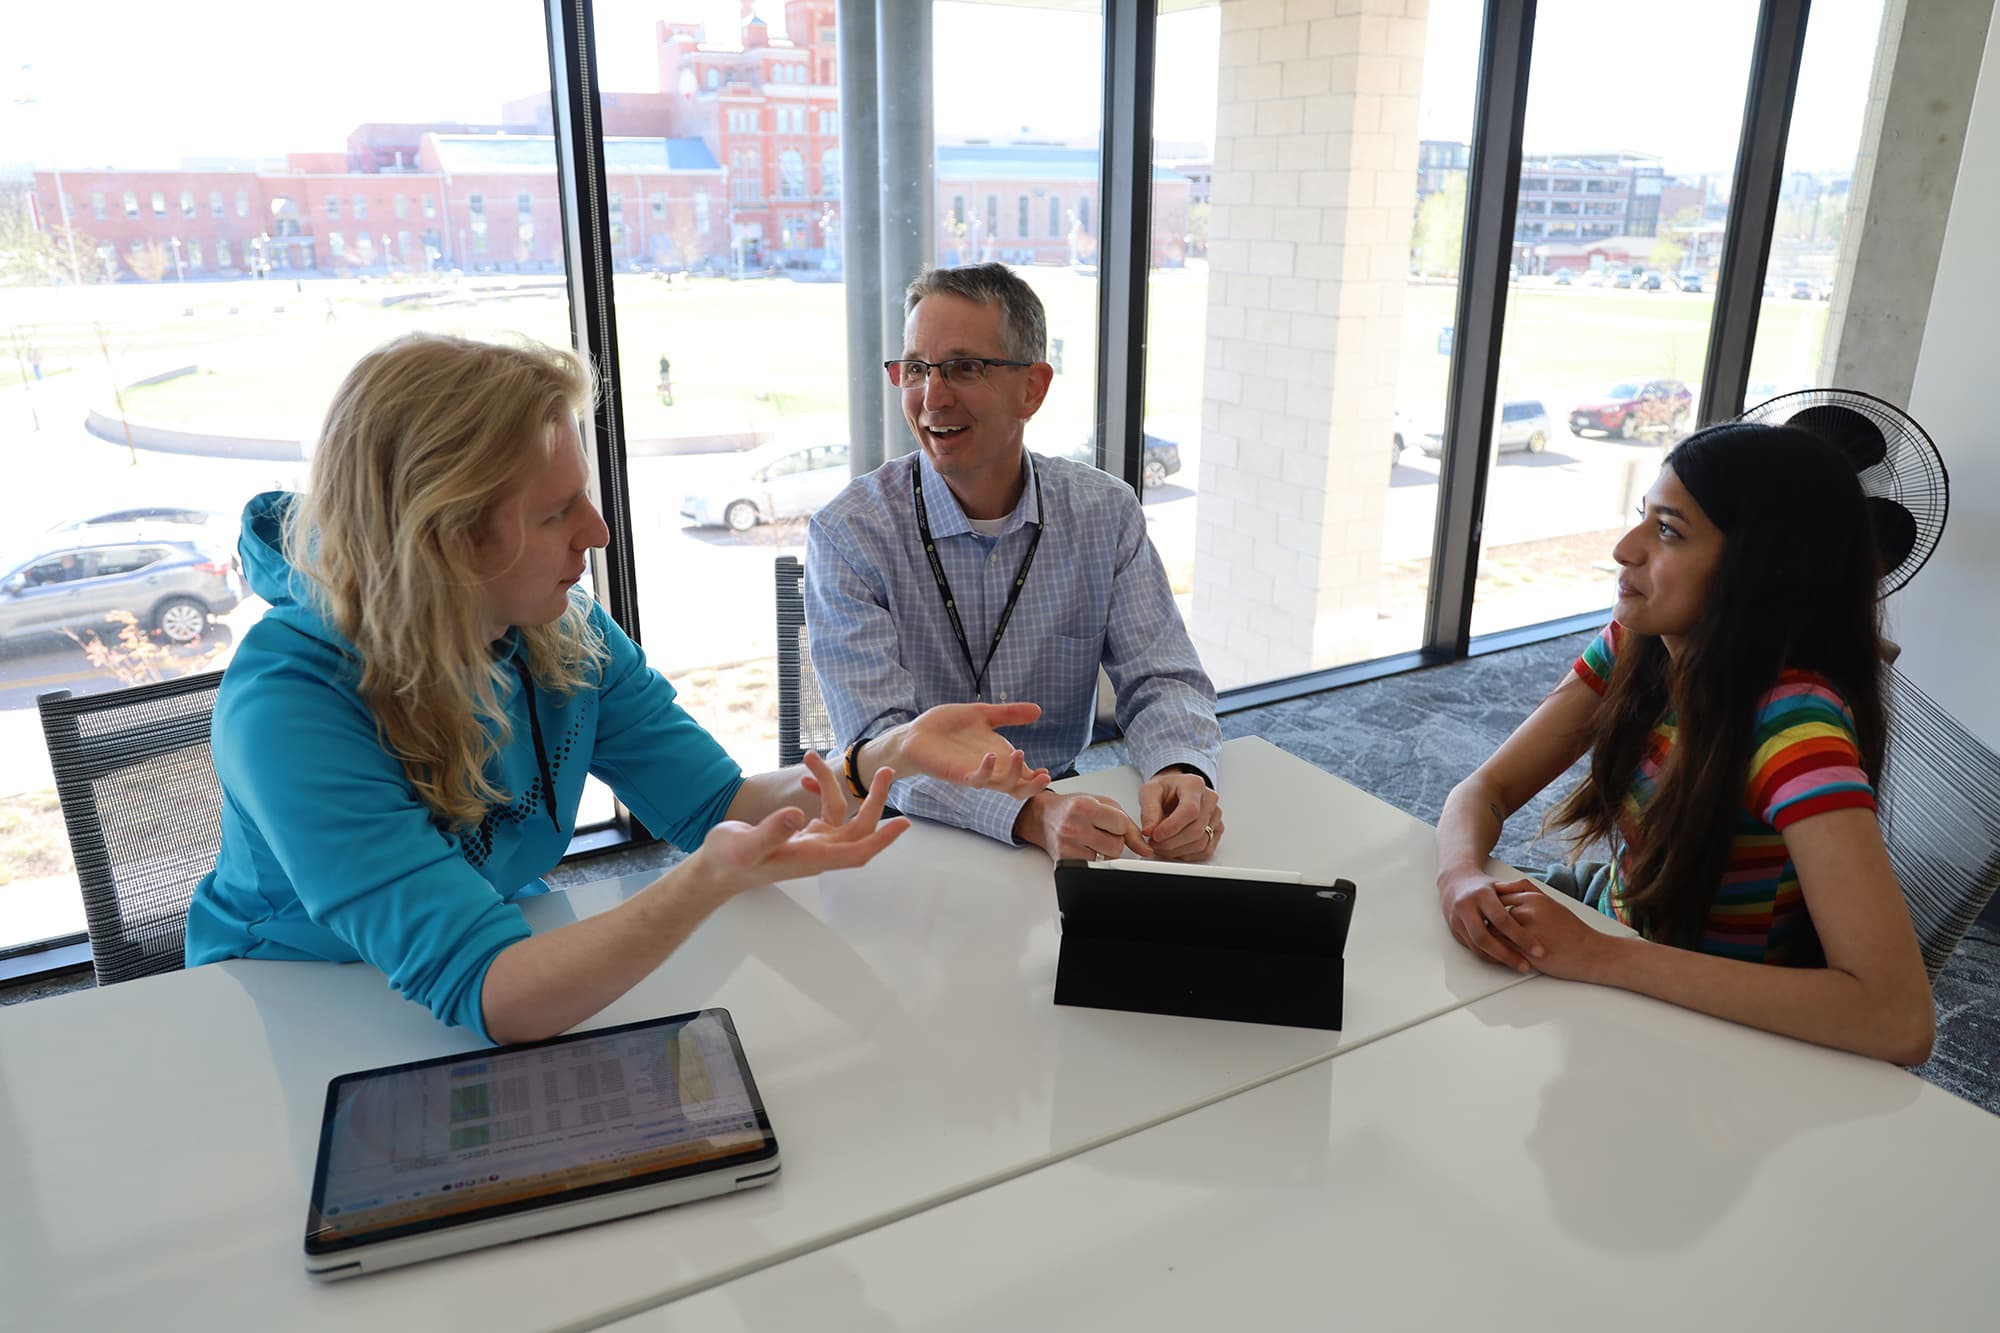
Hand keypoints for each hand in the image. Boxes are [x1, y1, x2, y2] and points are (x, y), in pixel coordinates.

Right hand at [695, 751, 910, 896]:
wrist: (716, 869)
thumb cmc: (728, 862)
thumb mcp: (744, 846)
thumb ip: (771, 832)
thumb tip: (796, 814)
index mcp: (812, 858)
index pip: (857, 852)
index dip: (882, 839)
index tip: (904, 823)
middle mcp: (819, 852)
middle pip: (859, 828)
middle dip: (874, 800)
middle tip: (884, 771)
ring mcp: (812, 843)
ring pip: (840, 813)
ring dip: (832, 785)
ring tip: (810, 756)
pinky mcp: (803, 834)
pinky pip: (824, 811)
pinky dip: (819, 792)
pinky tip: (805, 777)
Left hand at [874, 702, 1051, 799]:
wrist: (916, 733)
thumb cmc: (947, 726)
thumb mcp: (982, 714)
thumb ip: (1009, 714)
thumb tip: (1038, 709)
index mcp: (999, 758)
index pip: (1023, 776)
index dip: (1036, 779)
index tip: (1044, 772)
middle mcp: (990, 770)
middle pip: (1017, 789)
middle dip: (1032, 787)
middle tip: (1044, 776)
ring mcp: (974, 773)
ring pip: (1000, 786)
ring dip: (1014, 774)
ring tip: (1020, 754)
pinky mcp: (957, 774)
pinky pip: (975, 780)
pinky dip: (986, 770)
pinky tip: (991, 756)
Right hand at [1017, 790, 1150, 861]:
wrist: (1044, 817)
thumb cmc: (1073, 807)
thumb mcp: (1103, 804)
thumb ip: (1127, 825)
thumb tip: (1146, 849)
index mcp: (1084, 806)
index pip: (1121, 825)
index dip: (1120, 825)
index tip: (1111, 822)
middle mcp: (1073, 826)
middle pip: (1116, 846)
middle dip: (1115, 840)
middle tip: (1102, 831)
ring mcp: (1067, 845)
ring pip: (1106, 859)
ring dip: (1105, 850)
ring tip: (1093, 838)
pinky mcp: (1064, 860)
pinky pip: (1093, 866)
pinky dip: (1094, 858)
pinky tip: (1084, 847)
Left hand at [1139, 769, 1221, 861]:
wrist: (1175, 790)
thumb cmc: (1165, 789)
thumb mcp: (1150, 792)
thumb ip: (1149, 811)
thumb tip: (1149, 830)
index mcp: (1194, 785)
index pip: (1189, 810)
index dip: (1172, 827)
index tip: (1155, 835)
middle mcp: (1209, 800)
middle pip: (1196, 830)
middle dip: (1171, 842)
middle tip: (1153, 843)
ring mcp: (1215, 815)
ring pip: (1201, 843)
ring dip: (1177, 850)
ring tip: (1161, 846)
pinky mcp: (1217, 829)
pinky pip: (1205, 850)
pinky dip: (1187, 855)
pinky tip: (1174, 849)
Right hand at [1438, 871, 1545, 973]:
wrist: (1453, 882)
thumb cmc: (1481, 885)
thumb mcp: (1498, 883)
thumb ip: (1517, 891)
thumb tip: (1536, 899)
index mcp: (1481, 895)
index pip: (1502, 920)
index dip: (1520, 937)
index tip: (1537, 949)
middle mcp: (1466, 908)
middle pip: (1485, 938)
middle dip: (1507, 955)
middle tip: (1526, 966)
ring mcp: (1458, 921)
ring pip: (1477, 947)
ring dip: (1499, 960)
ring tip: (1519, 965)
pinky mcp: (1455, 931)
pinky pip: (1473, 948)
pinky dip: (1489, 957)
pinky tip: (1504, 960)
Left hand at [1494, 885, 1615, 982]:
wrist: (1590, 952)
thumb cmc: (1573, 931)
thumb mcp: (1552, 904)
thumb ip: (1530, 895)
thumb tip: (1509, 893)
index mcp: (1532, 898)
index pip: (1499, 896)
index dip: (1491, 905)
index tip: (1486, 910)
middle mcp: (1526, 911)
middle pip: (1492, 913)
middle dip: (1486, 920)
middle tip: (1479, 925)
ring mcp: (1523, 930)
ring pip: (1493, 931)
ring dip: (1489, 937)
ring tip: (1485, 941)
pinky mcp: (1524, 950)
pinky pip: (1500, 949)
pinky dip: (1496, 951)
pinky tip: (1497, 953)